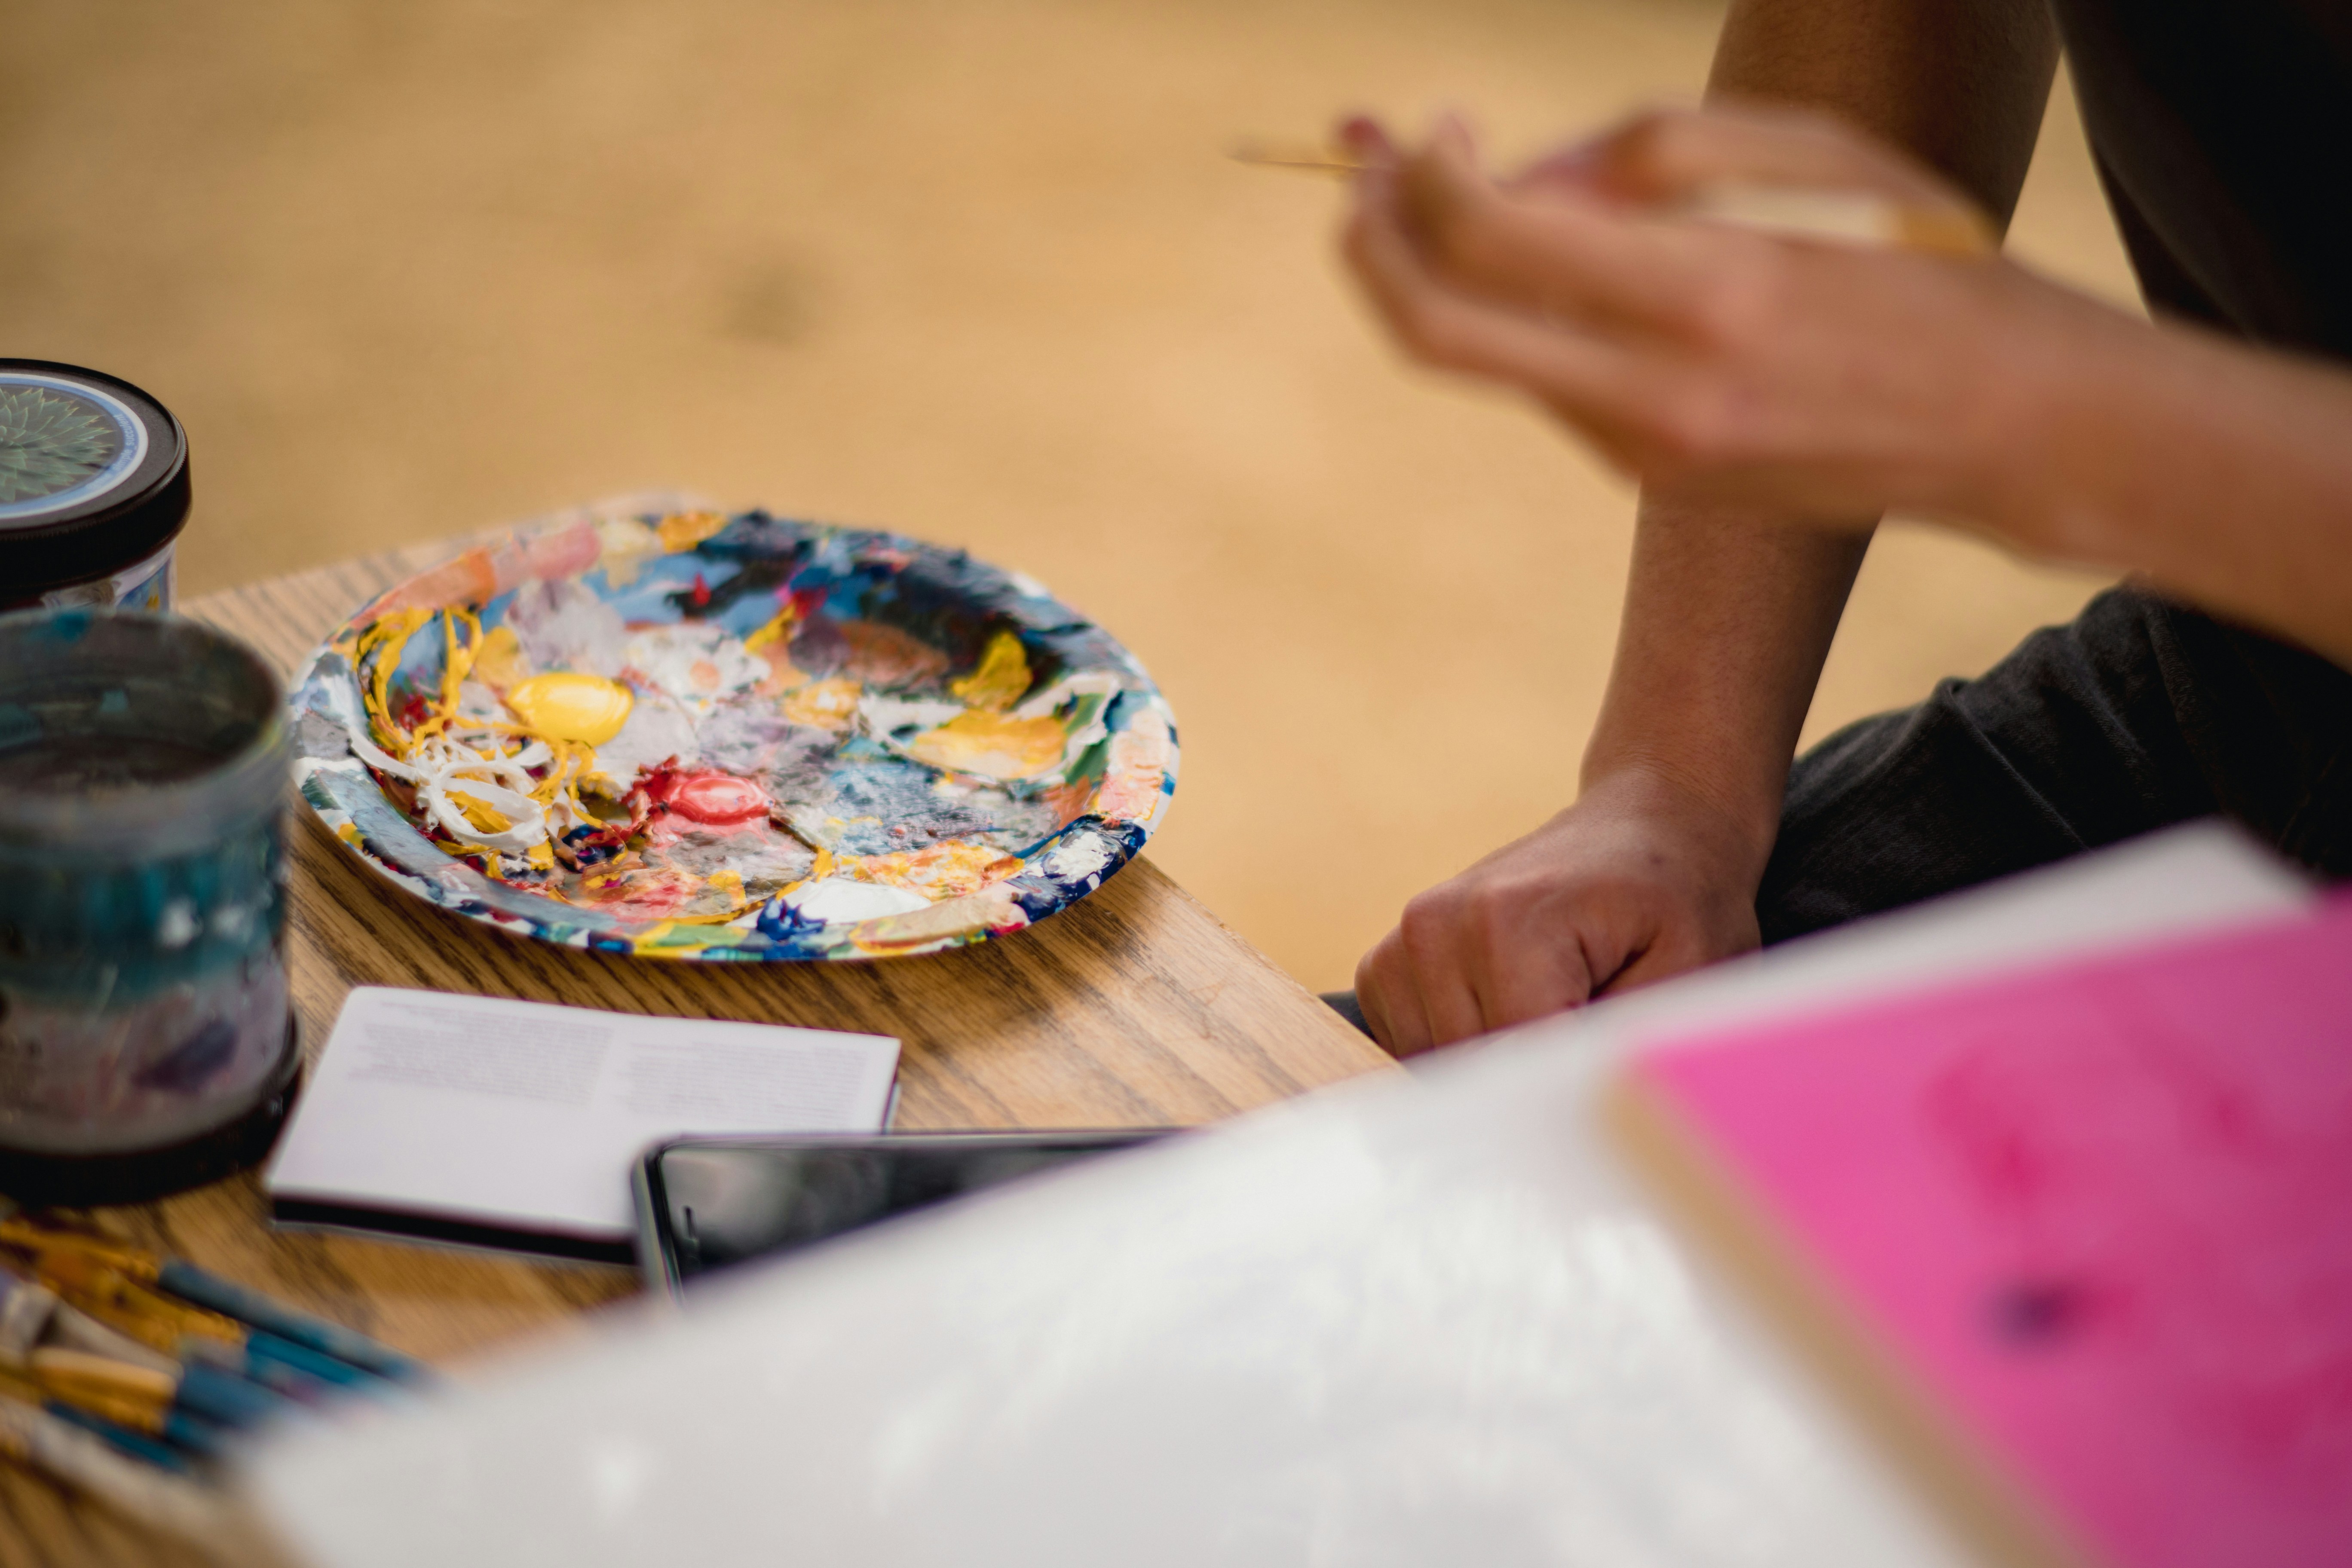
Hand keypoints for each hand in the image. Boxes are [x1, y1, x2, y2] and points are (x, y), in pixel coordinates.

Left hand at [1337, 105, 2133, 544]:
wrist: (2013, 430)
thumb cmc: (1927, 267)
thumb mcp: (1813, 162)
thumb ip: (1653, 154)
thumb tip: (1518, 174)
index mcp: (1705, 294)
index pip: (1488, 239)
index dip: (1425, 174)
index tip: (1432, 126)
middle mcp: (1657, 395)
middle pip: (1435, 331)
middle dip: (1372, 245)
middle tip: (1363, 178)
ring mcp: (1645, 452)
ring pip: (1485, 358)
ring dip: (1449, 276)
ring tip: (1477, 194)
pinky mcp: (1649, 476)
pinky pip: (1549, 383)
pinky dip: (1526, 318)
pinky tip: (1569, 268)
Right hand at [1353, 765, 1768, 1056]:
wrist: (1646, 827)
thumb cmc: (1676, 901)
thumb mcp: (1688, 968)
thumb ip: (1621, 1039)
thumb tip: (1561, 1104)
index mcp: (1506, 923)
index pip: (1510, 1065)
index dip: (1566, 1087)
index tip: (1609, 1067)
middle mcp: (1438, 923)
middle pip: (1471, 1071)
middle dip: (1532, 1072)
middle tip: (1592, 1021)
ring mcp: (1406, 937)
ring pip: (1433, 1067)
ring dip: (1494, 1060)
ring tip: (1554, 1006)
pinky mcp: (1390, 959)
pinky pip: (1405, 1044)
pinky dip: (1456, 1048)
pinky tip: (1509, 1009)